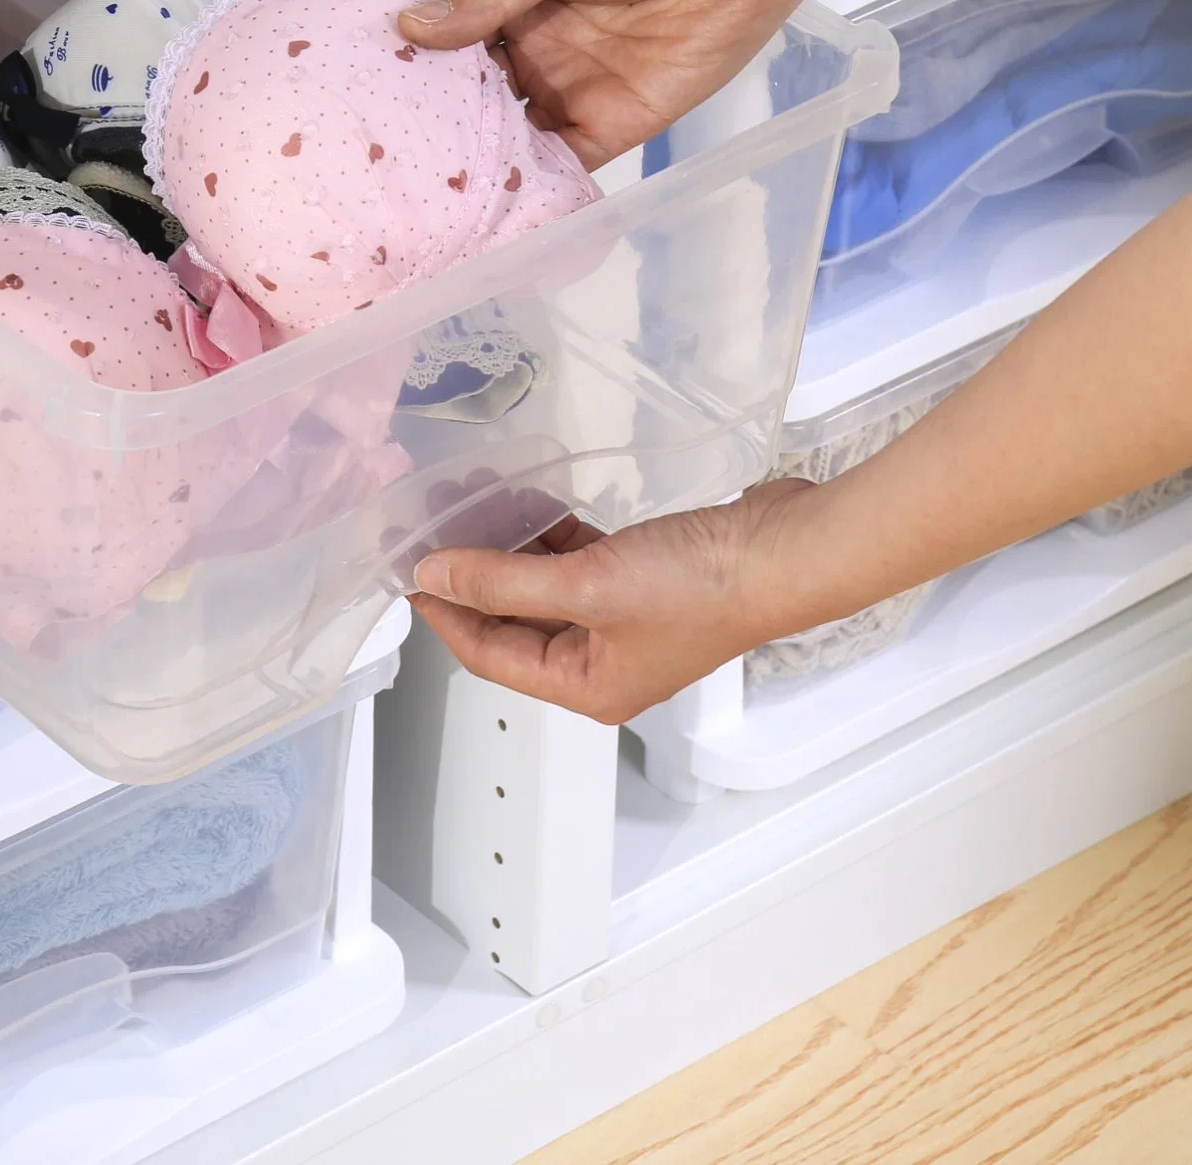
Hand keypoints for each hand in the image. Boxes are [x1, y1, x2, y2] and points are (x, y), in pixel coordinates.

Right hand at [398, 0, 812, 168]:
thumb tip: (412, 27)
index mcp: (513, 3)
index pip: (450, 43)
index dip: (413, 68)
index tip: (365, 95)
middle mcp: (534, 54)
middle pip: (472, 100)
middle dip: (435, 125)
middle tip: (382, 157)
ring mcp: (571, 93)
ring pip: (510, 139)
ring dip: (476, 162)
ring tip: (423, 194)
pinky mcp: (614, 128)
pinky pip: (565, 168)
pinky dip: (533, 188)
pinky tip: (492, 209)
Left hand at [408, 484, 819, 724]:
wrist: (784, 552)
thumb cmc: (699, 588)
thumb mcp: (585, 586)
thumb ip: (502, 580)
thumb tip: (433, 575)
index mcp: (586, 687)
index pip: (490, 656)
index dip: (445, 614)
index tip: (407, 573)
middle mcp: (603, 663)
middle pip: (515, 624)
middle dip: (475, 579)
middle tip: (433, 532)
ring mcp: (627, 623)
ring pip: (547, 591)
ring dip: (513, 552)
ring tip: (477, 504)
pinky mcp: (646, 582)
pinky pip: (581, 566)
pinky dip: (555, 540)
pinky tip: (534, 507)